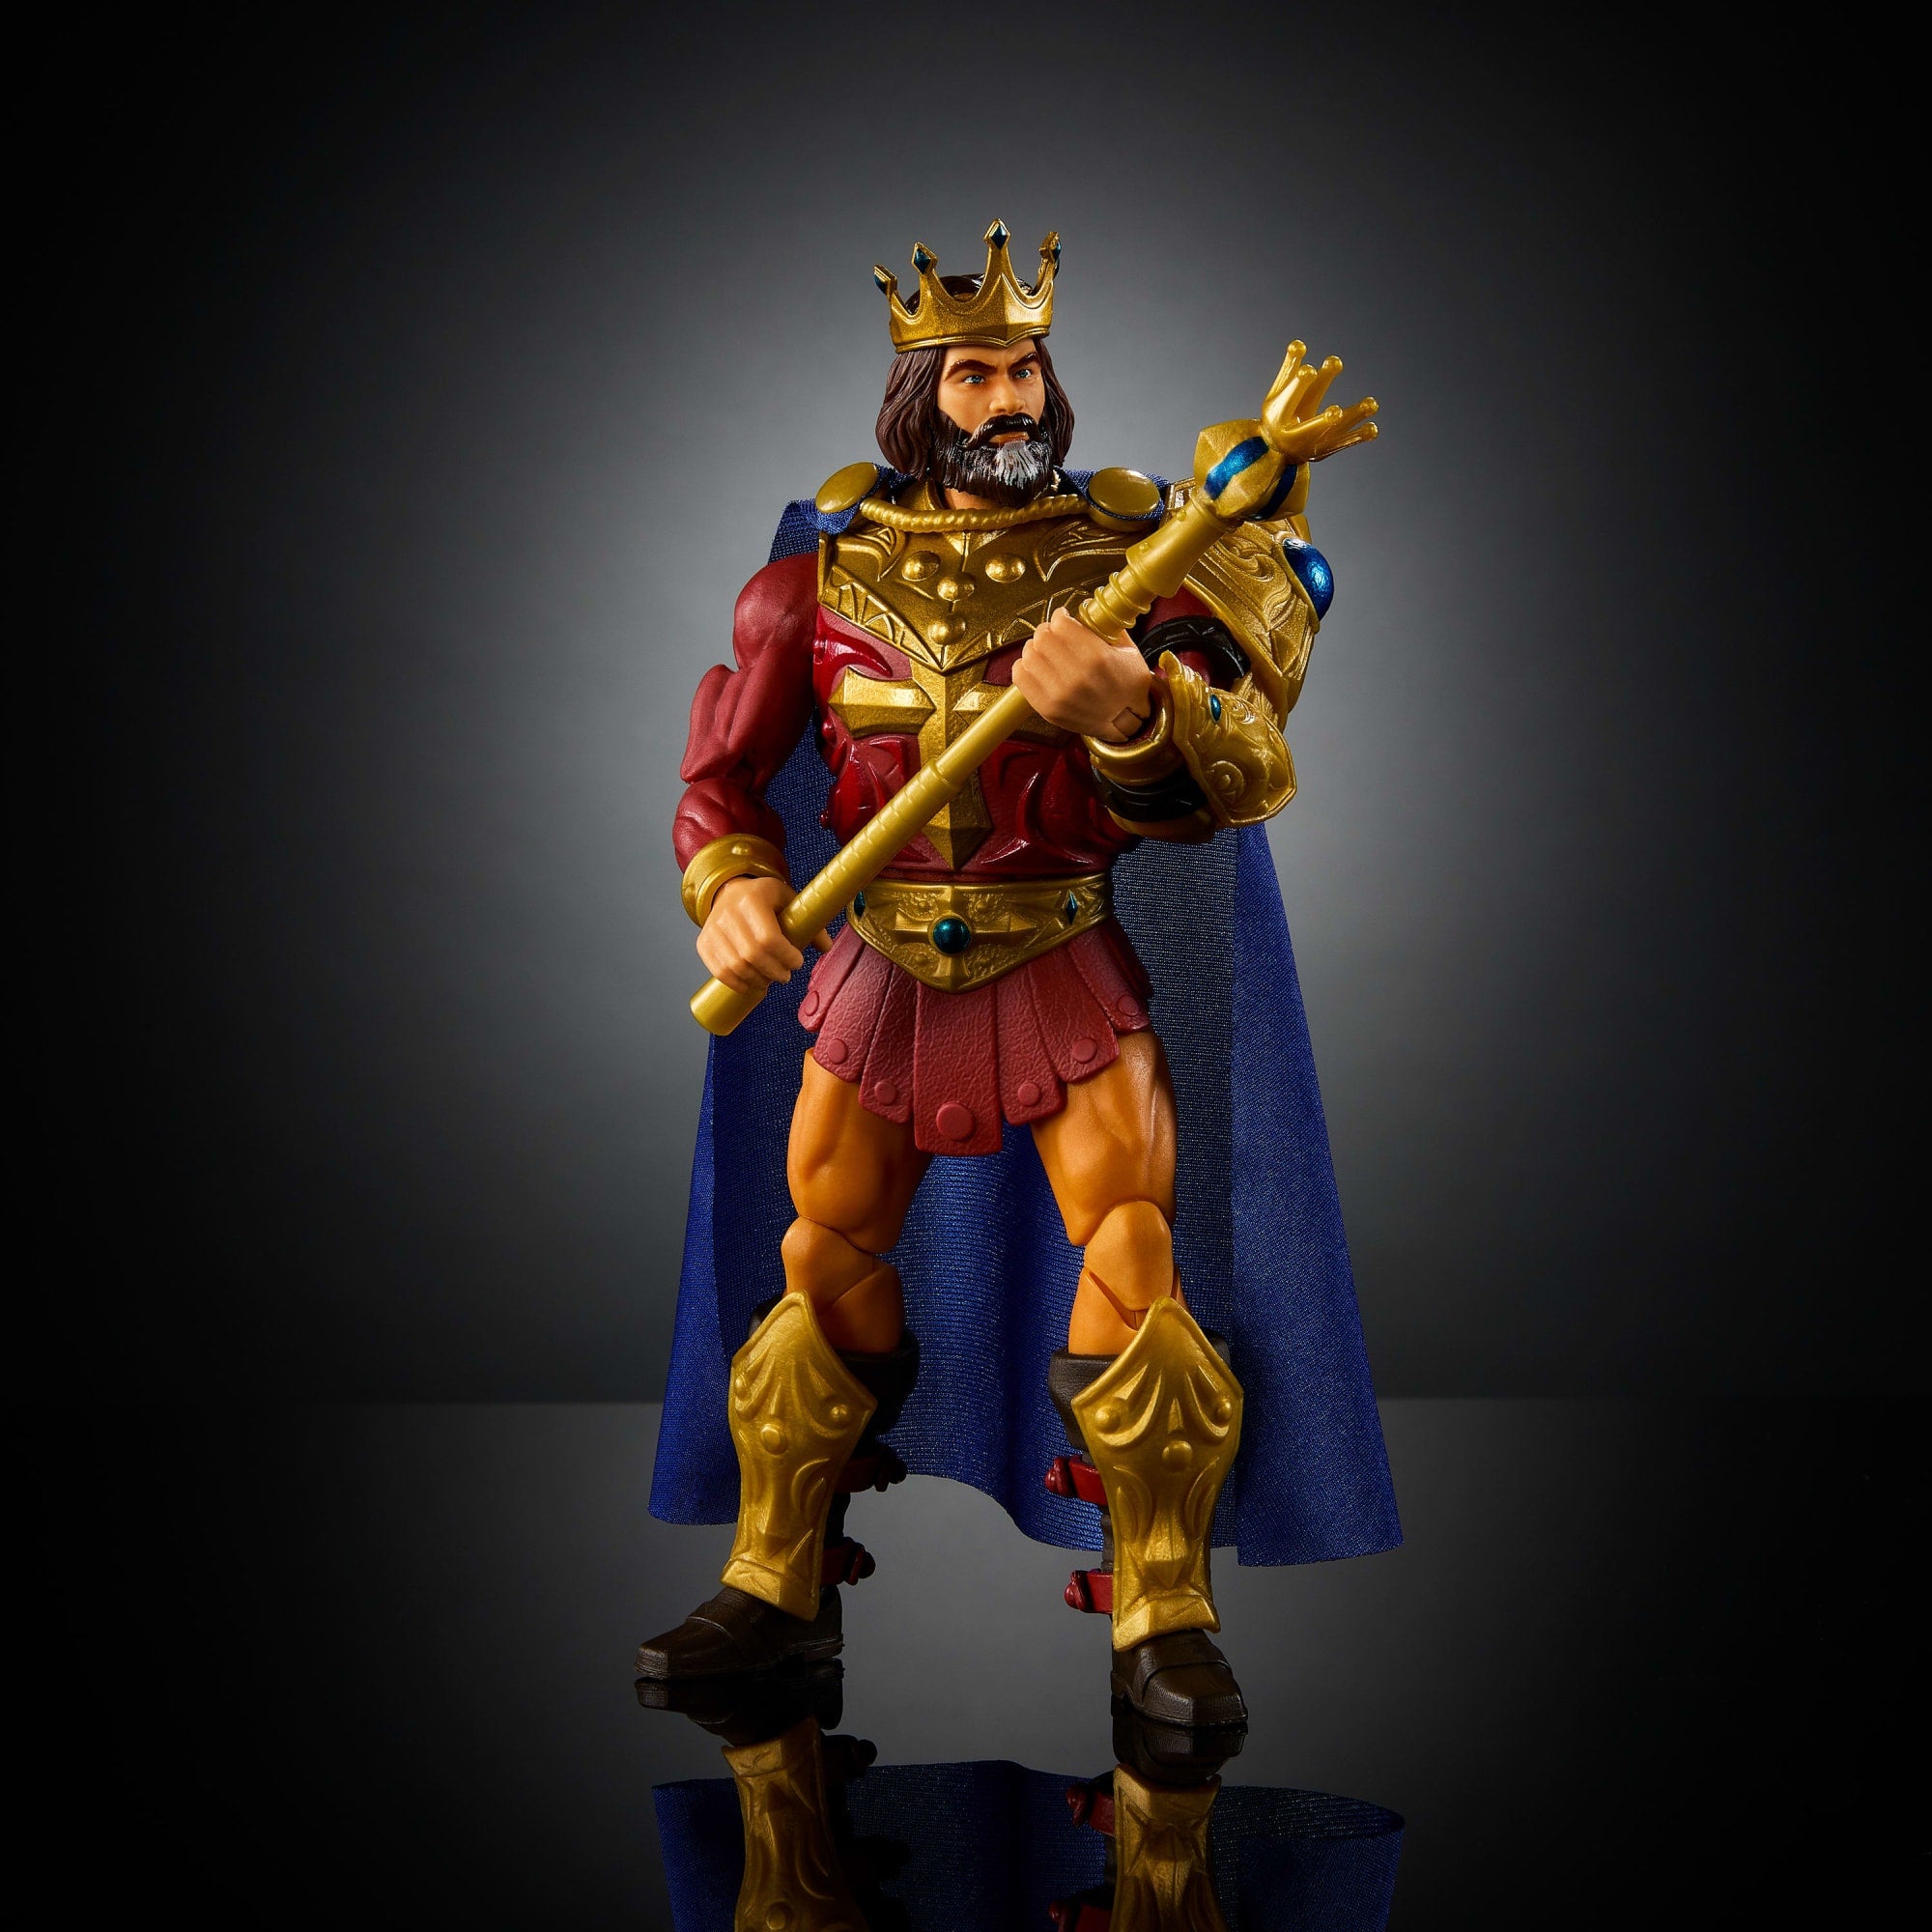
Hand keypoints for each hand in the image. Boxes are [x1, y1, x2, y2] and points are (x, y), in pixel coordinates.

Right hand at [697, 875, 830, 992]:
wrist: (729, 890)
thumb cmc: (764, 898)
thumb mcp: (788, 899)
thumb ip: (809, 921)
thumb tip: (826, 946)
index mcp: (751, 898)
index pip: (768, 937)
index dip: (785, 956)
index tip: (797, 962)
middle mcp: (727, 913)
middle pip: (752, 955)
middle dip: (774, 971)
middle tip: (786, 975)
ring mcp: (712, 928)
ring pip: (735, 967)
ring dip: (757, 980)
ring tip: (771, 979)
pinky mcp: (703, 943)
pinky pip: (719, 971)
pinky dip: (737, 984)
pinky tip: (752, 985)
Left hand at [1013, 607, 1154, 741]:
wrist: (1125, 725)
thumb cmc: (1127, 687)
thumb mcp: (1129, 653)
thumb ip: (1108, 628)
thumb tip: (1085, 610)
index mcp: (1097, 658)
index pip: (1061, 623)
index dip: (1061, 617)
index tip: (1064, 620)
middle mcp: (1075, 676)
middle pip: (1042, 636)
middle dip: (1048, 631)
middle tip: (1055, 636)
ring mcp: (1059, 694)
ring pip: (1029, 654)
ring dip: (1036, 649)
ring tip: (1047, 652)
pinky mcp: (1046, 708)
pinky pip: (1019, 676)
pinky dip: (1025, 666)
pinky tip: (1038, 666)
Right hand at [1260, 340, 1377, 463]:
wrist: (1277, 450)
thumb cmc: (1279, 414)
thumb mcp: (1278, 393)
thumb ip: (1289, 370)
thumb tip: (1299, 343)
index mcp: (1279, 417)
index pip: (1290, 400)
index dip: (1300, 385)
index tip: (1310, 369)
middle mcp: (1295, 435)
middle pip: (1313, 426)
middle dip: (1325, 419)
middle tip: (1336, 411)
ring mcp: (1312, 446)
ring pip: (1335, 433)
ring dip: (1353, 418)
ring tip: (1373, 404)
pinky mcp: (1325, 450)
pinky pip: (1344, 442)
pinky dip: (1359, 435)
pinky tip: (1373, 427)